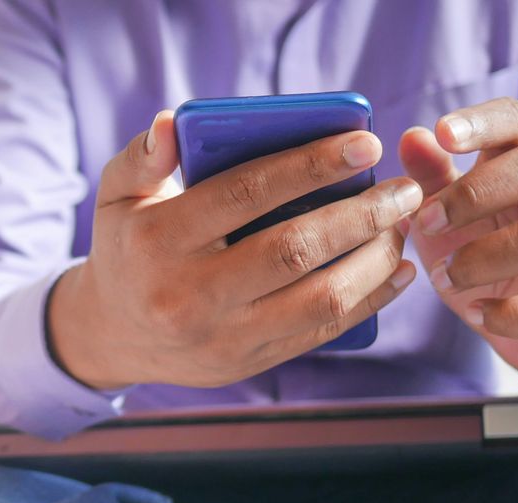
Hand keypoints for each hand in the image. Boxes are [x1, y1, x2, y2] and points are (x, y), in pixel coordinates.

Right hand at [48, 110, 422, 389]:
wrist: (112, 334)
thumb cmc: (128, 248)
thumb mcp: (117, 196)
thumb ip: (142, 156)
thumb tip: (174, 123)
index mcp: (158, 241)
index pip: (245, 193)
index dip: (311, 165)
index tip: (366, 143)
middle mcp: (188, 295)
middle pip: (293, 249)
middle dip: (362, 215)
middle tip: (405, 189)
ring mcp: (220, 336)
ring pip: (319, 299)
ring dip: (375, 261)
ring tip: (402, 228)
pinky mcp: (245, 364)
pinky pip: (320, 333)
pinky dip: (368, 302)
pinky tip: (397, 273)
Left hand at [399, 97, 517, 376]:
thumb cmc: (485, 249)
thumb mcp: (449, 214)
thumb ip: (432, 177)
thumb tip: (411, 136)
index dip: (483, 122)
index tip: (442, 132)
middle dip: (475, 193)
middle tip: (426, 223)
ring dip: (481, 258)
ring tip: (443, 277)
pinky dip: (508, 312)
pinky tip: (477, 311)